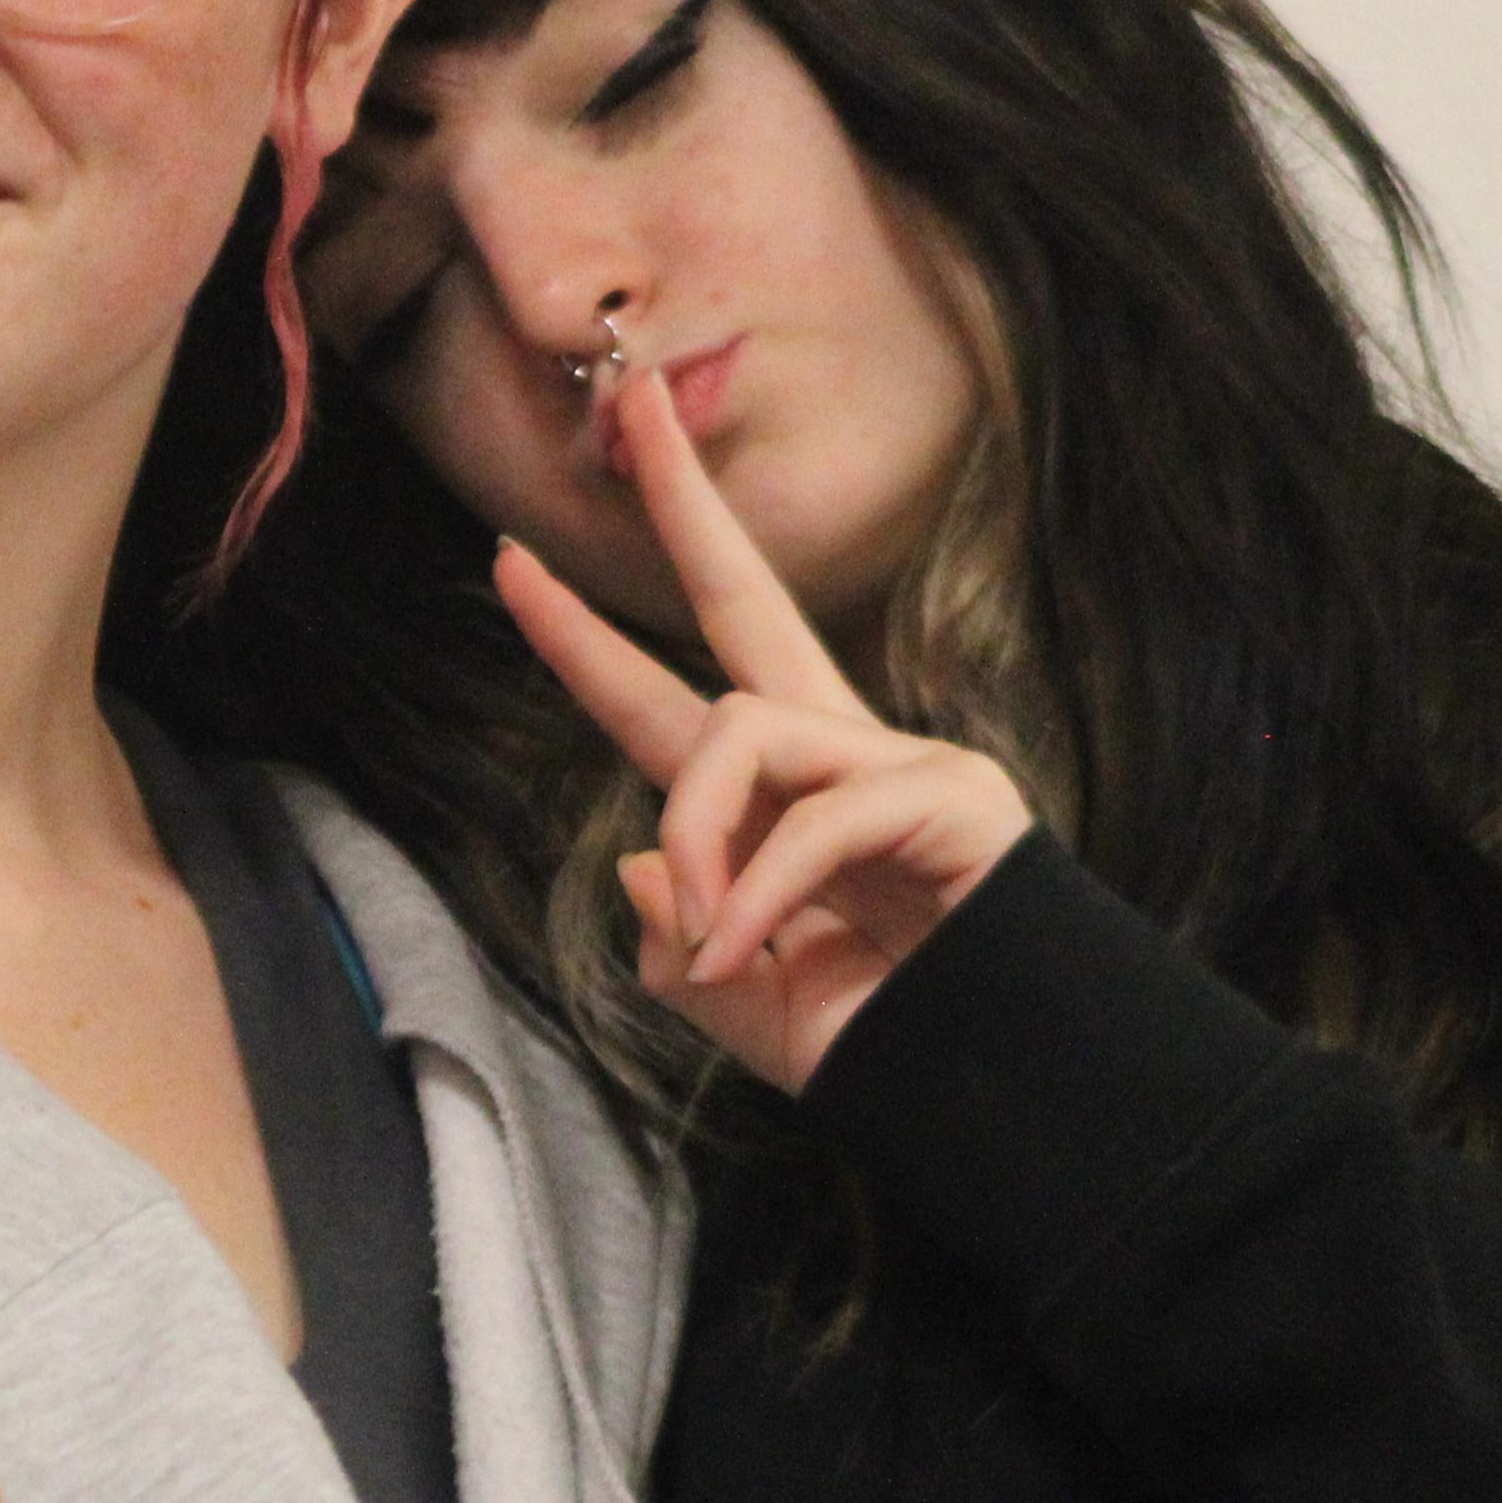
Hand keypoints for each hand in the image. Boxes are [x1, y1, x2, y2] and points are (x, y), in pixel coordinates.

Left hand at [498, 370, 1037, 1093]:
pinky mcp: (950, 797)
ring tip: (710, 937)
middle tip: (628, 401)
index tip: (510, 560)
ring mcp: (901, 764)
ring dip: (697, 832)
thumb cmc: (885, 1049)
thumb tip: (640, 864)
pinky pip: (810, 819)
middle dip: (684, 500)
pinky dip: (756, 894)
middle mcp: (839, 756)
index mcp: (783, 802)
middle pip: (747, 597)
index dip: (586, 637)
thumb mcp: (742, 1006)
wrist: (991, 1100)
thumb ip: (678, 944)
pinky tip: (747, 955)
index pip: (671, 696)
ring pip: (737, 730)